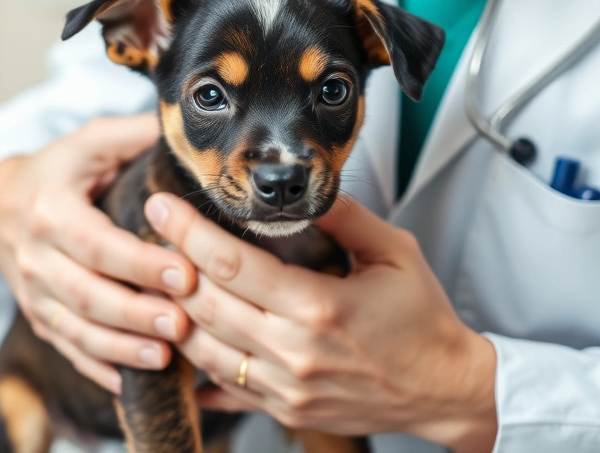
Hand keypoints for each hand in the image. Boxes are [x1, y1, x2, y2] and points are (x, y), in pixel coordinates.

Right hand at [0, 115, 196, 393]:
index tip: (185, 274)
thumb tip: (186, 125)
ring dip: (121, 348)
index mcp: (52, 212)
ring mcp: (34, 293)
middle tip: (183, 323)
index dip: (142, 264)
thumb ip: (135, 134)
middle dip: (137, 313)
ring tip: (164, 357)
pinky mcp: (38, 317)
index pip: (99, 245)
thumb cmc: (57, 171)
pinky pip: (67, 349)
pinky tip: (130, 383)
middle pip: (89, 294)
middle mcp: (37, 257)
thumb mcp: (89, 142)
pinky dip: (98, 368)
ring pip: (76, 329)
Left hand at [144, 193, 497, 452]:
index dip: (188, 231)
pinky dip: (197, 357)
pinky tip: (183, 333)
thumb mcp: (394, 253)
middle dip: (169, 264)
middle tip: (155, 233)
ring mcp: (285, 388)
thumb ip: (345, 216)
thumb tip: (302, 189)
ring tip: (163, 277)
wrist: (444, 390)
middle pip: (204, 304)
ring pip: (202, 348)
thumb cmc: (423, 321)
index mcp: (318, 307)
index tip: (164, 205)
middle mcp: (293, 352)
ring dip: (175, 311)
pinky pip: (222, 386)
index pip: (231, 264)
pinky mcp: (283, 410)